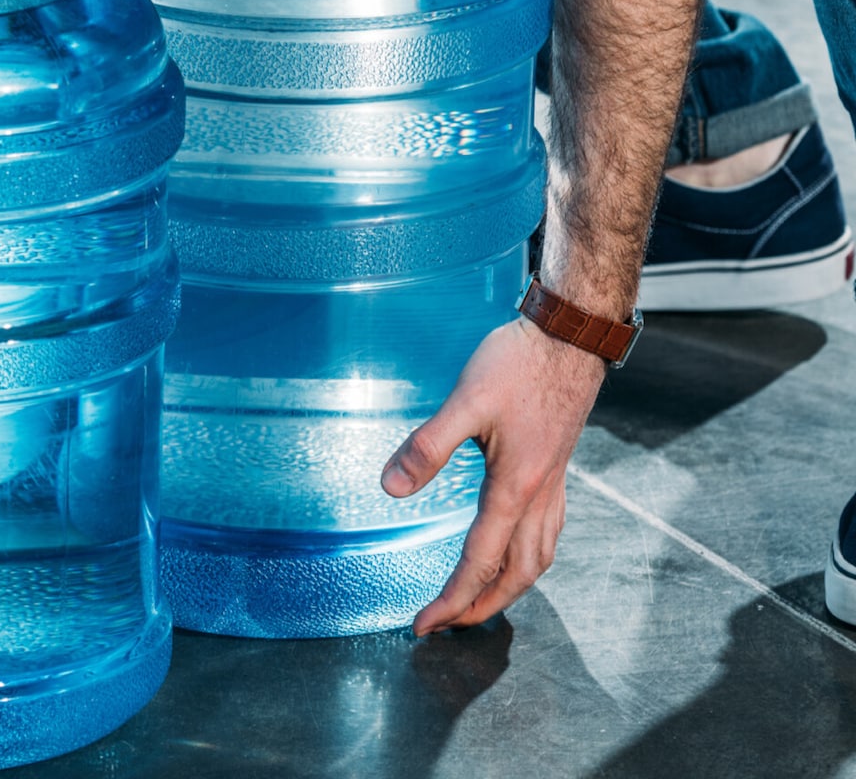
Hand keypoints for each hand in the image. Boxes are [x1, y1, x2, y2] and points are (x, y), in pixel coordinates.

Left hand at [381, 317, 606, 634]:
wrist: (570, 336)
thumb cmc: (519, 363)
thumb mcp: (464, 401)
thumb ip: (426, 447)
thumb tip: (390, 490)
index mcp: (515, 488)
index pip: (479, 562)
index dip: (450, 599)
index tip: (423, 625)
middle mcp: (540, 495)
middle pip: (517, 574)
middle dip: (482, 607)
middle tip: (447, 625)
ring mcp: (553, 484)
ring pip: (538, 558)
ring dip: (509, 589)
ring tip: (478, 601)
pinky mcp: (556, 469)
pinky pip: (547, 533)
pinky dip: (529, 559)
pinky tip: (513, 551)